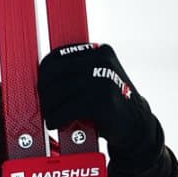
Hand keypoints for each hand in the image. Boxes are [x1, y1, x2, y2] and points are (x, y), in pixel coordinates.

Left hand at [40, 42, 161, 167]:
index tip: (41, 86)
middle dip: (44, 91)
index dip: (43, 73)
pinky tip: (55, 124)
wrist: (138, 125)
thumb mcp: (98, 76)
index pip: (57, 56)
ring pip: (56, 92)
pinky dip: (56, 119)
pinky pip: (66, 110)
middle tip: (44, 104)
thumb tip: (39, 73)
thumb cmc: (111, 100)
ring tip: (50, 116)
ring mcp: (102, 80)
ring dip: (48, 108)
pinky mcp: (101, 101)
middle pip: (53, 73)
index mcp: (99, 51)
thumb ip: (76, 69)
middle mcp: (102, 61)